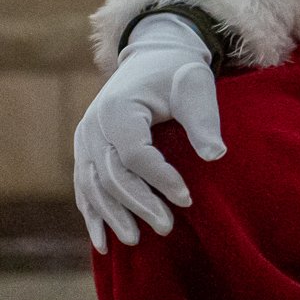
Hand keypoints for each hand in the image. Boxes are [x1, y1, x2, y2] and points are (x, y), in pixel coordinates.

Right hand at [73, 14, 225, 252]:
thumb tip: (216, 155)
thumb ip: (203, 119)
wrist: (153, 58)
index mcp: (118, 108)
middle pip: (112, 175)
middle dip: (139, 204)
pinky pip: (84, 187)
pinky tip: (101, 241)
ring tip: (135, 240)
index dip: (160, 179)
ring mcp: (84, 139)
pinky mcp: (84, 150)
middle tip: (166, 227)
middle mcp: (93, 125)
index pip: (136, 155)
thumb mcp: (195, 86)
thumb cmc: (178, 73)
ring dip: (113, 216)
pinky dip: (92, 214)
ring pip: (93, 186)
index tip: (187, 199)